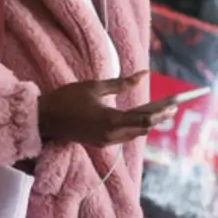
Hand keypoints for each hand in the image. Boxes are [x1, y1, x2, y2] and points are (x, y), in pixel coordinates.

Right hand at [37, 72, 175, 145]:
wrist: (43, 119)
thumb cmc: (67, 98)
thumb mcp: (95, 86)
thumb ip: (122, 83)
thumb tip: (144, 74)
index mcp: (110, 121)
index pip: (144, 120)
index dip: (161, 114)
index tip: (174, 106)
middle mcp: (110, 135)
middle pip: (142, 129)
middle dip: (158, 118)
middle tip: (173, 108)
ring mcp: (105, 141)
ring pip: (134, 134)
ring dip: (148, 124)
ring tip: (162, 111)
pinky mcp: (100, 143)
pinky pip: (124, 136)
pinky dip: (135, 127)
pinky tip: (141, 117)